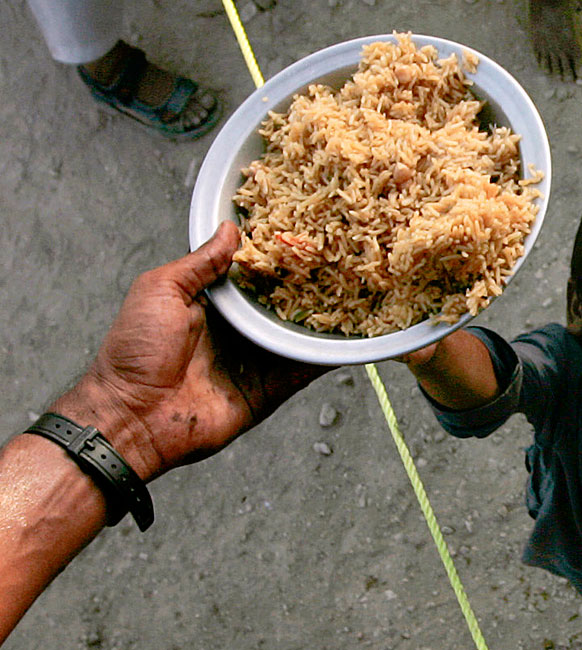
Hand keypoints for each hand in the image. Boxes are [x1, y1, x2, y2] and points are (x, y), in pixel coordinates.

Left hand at [53, 222, 330, 481]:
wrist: (134, 416)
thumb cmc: (135, 351)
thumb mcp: (161, 289)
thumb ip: (199, 263)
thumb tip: (229, 230)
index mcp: (212, 304)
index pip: (253, 275)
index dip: (275, 257)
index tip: (302, 233)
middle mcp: (238, 330)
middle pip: (282, 303)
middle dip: (308, 285)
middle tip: (339, 259)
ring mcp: (256, 360)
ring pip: (299, 334)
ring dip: (324, 317)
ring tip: (354, 291)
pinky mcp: (270, 389)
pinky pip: (304, 369)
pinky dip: (327, 355)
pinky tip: (351, 336)